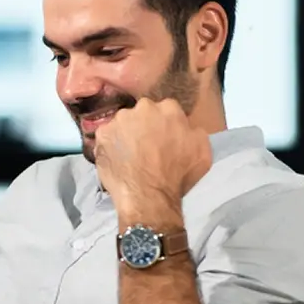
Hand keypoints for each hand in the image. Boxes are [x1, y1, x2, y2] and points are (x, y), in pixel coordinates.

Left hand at [93, 98, 211, 220]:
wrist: (149, 195)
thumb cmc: (178, 175)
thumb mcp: (202, 150)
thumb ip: (192, 130)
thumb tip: (185, 126)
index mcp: (169, 108)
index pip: (165, 110)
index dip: (164, 125)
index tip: (163, 138)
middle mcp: (143, 108)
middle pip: (142, 113)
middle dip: (144, 126)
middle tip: (145, 147)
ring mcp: (119, 119)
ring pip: (122, 123)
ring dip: (125, 135)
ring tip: (129, 155)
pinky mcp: (102, 133)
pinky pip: (106, 137)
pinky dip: (110, 145)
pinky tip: (117, 159)